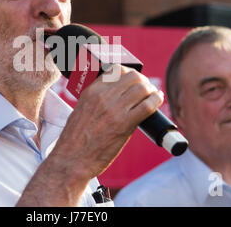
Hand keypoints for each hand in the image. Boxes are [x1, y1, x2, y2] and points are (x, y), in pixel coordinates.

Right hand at [17, 65, 163, 205]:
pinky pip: (147, 106)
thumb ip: (96, 100)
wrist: (71, 159)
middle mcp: (102, 96)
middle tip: (146, 88)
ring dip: (151, 90)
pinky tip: (158, 100)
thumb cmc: (75, 139)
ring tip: (153, 95)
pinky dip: (157, 100)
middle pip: (132, 76)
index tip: (134, 79)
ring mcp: (113, 109)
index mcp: (91, 91)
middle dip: (142, 80)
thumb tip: (116, 97)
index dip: (129, 73)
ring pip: (142, 88)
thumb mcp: (81, 110)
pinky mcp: (124, 124)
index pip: (116, 70)